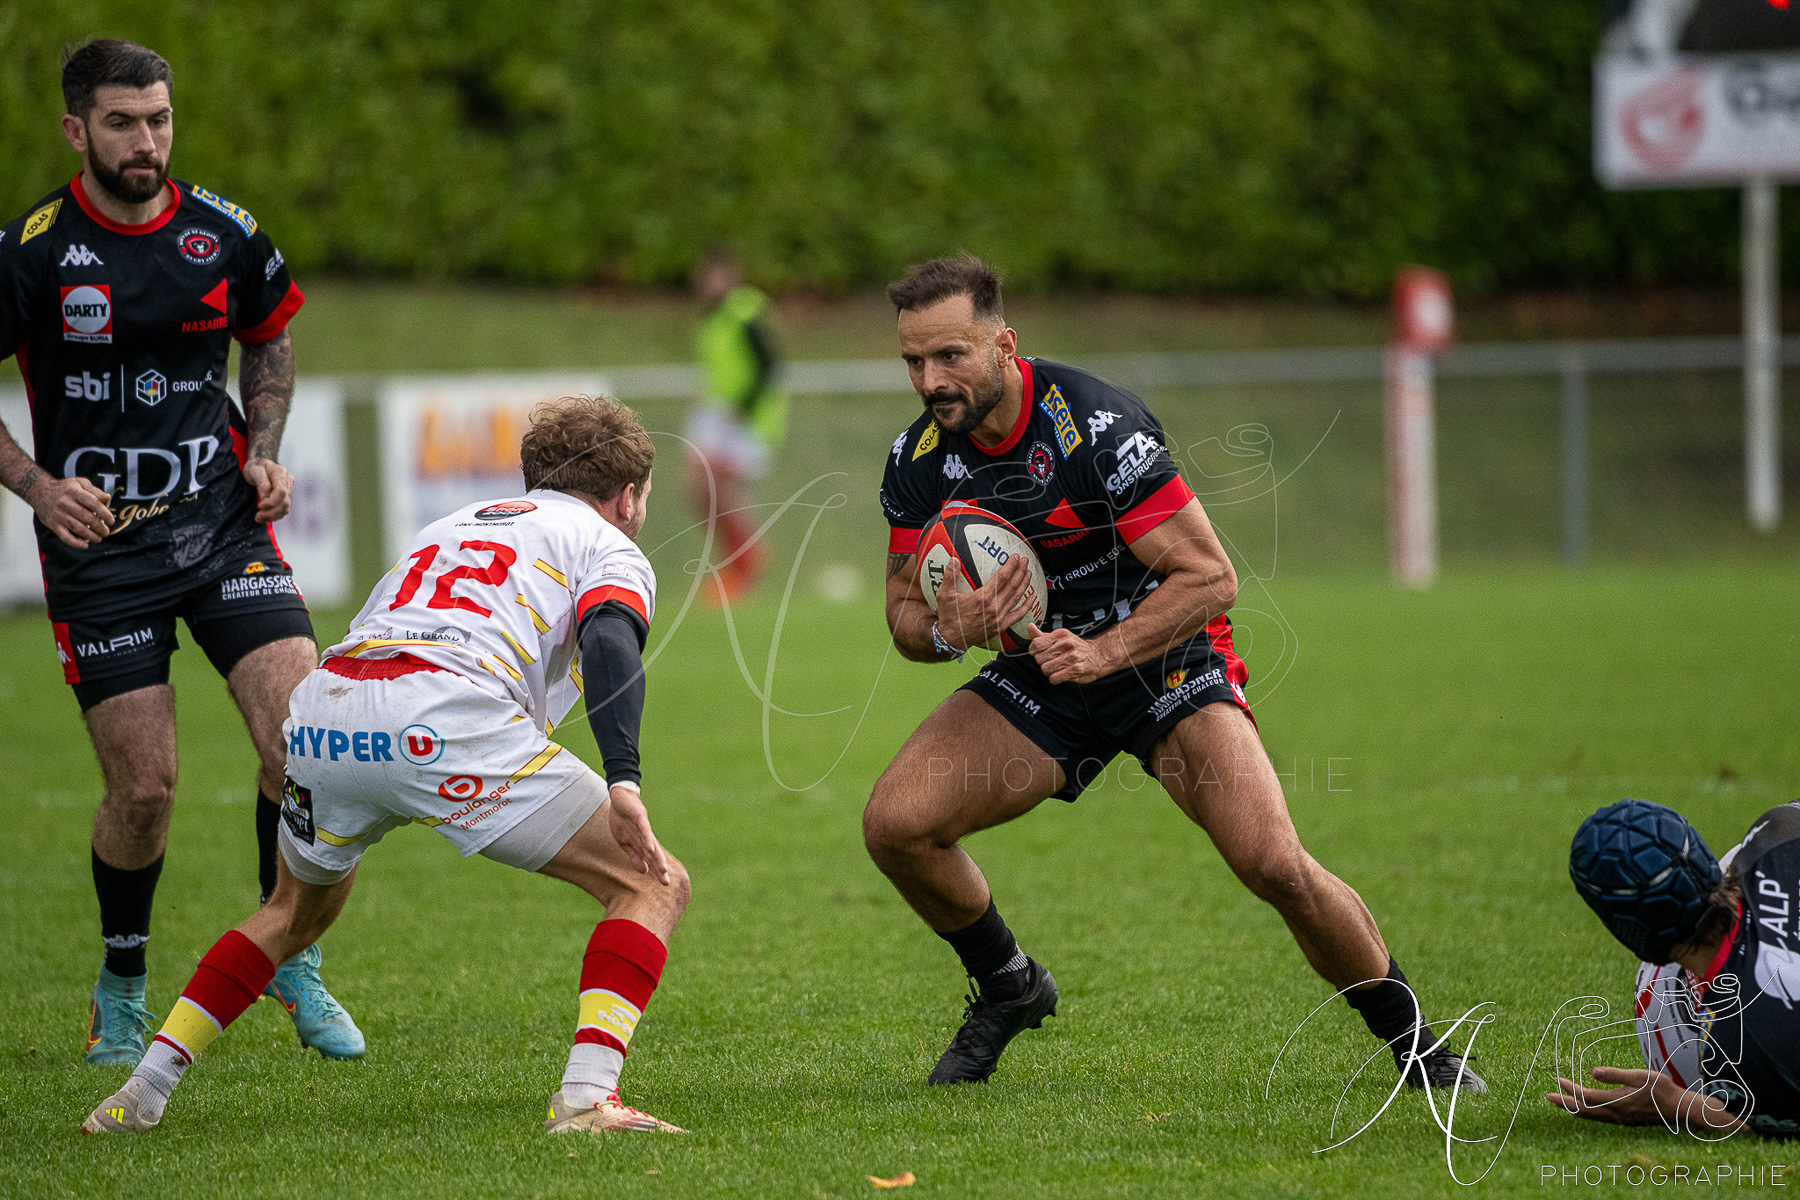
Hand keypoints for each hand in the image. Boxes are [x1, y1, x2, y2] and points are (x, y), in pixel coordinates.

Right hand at [28, 474, 112, 547]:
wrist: (39, 491)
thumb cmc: (65, 488)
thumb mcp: (80, 483)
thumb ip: (95, 491)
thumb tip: (108, 498)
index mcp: (74, 492)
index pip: (93, 503)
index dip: (105, 513)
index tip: (111, 521)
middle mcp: (65, 503)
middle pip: (87, 518)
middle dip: (100, 527)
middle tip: (106, 532)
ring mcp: (58, 515)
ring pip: (78, 528)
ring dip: (91, 536)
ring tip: (99, 538)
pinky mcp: (53, 524)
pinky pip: (65, 536)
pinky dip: (76, 543)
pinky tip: (85, 545)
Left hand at [241, 457, 293, 522]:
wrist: (261, 464)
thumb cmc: (256, 466)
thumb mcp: (254, 471)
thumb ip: (262, 484)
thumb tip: (266, 499)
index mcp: (281, 473)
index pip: (281, 491)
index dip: (272, 502)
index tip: (260, 506)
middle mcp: (288, 481)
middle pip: (285, 502)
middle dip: (271, 512)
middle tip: (257, 517)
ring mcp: (290, 489)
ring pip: (286, 508)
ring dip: (273, 516)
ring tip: (259, 518)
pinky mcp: (287, 497)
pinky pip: (284, 509)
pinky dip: (275, 516)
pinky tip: (265, 517)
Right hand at [606, 783, 670, 884]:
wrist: (621, 797)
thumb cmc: (624, 820)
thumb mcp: (625, 842)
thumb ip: (634, 856)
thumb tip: (643, 871)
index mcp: (641, 842)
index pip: (651, 859)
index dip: (657, 870)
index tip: (664, 883)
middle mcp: (645, 836)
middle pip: (654, 854)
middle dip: (660, 868)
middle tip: (666, 881)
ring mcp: (643, 826)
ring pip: (651, 844)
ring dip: (657, 857)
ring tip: (663, 869)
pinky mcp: (639, 816)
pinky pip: (644, 829)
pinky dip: (647, 839)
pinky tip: (651, 849)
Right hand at [935, 555, 1033, 651]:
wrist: (952, 639)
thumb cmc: (949, 616)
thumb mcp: (945, 595)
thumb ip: (950, 576)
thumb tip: (954, 560)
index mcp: (982, 598)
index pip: (1002, 577)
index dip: (1011, 566)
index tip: (1016, 557)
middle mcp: (994, 607)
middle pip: (1012, 585)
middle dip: (1020, 571)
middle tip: (1025, 561)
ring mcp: (999, 617)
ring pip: (1017, 597)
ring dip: (1024, 584)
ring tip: (1029, 573)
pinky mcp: (1001, 626)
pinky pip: (1018, 615)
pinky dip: (1027, 605)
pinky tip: (1033, 597)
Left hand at [1026, 622, 1112, 683]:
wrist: (1098, 656)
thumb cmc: (1076, 647)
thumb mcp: (1060, 637)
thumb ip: (1043, 635)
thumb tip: (1030, 626)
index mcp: (1060, 635)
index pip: (1036, 644)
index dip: (1034, 651)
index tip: (1041, 653)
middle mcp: (1065, 645)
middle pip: (1039, 659)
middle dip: (1044, 662)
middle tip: (1053, 661)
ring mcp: (1070, 658)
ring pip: (1045, 669)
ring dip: (1050, 671)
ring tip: (1058, 667)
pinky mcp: (1074, 670)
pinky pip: (1053, 678)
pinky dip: (1055, 678)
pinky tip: (1062, 674)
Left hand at [1546, 1066, 1740, 1131]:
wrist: (1681, 1110)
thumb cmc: (1662, 1090)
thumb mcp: (1639, 1076)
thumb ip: (1615, 1074)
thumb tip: (1592, 1072)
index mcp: (1617, 1101)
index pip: (1587, 1096)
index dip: (1571, 1088)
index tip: (1558, 1080)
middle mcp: (1616, 1114)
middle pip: (1584, 1110)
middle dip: (1566, 1102)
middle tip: (1549, 1097)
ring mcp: (1622, 1120)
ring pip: (1592, 1116)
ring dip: (1575, 1109)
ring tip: (1563, 1103)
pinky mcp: (1627, 1121)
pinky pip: (1601, 1119)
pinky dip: (1589, 1114)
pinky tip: (1587, 1110)